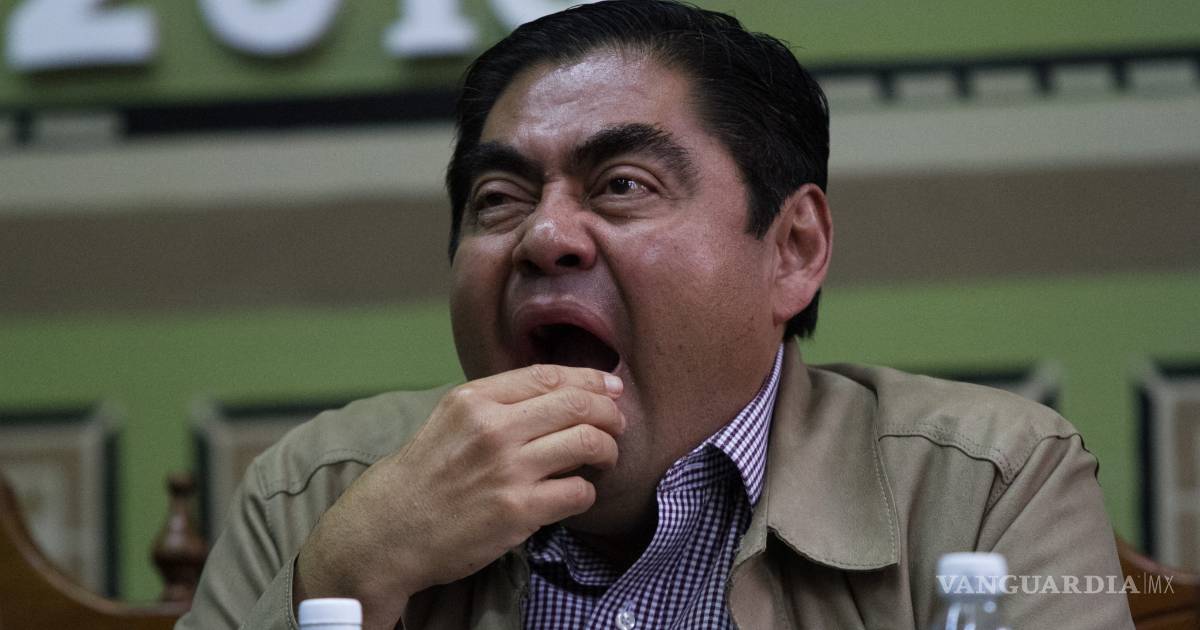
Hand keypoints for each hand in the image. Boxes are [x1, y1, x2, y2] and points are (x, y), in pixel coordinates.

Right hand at [293, 364, 624, 628]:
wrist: (388, 531)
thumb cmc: (422, 476)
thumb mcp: (449, 420)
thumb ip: (497, 403)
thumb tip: (561, 392)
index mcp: (474, 400)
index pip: (549, 376)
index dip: (590, 379)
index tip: (611, 387)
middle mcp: (493, 429)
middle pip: (578, 404)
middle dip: (609, 414)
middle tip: (617, 425)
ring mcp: (507, 470)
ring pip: (588, 443)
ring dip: (607, 451)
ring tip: (604, 458)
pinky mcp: (518, 511)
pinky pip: (578, 493)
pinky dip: (586, 493)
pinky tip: (575, 494)